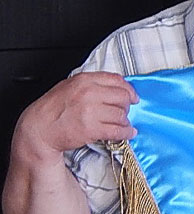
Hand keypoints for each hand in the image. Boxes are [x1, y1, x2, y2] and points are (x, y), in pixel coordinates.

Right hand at [12, 71, 138, 161]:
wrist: (39, 129)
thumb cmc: (54, 109)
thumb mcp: (70, 87)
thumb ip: (92, 84)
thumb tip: (116, 88)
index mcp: (84, 80)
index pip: (117, 80)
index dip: (129, 90)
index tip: (133, 97)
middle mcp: (89, 93)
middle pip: (123, 97)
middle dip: (127, 105)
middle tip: (125, 111)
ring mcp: (91, 111)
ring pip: (122, 114)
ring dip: (125, 121)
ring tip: (122, 124)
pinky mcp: (92, 129)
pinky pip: (118, 130)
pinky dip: (126, 132)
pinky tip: (127, 133)